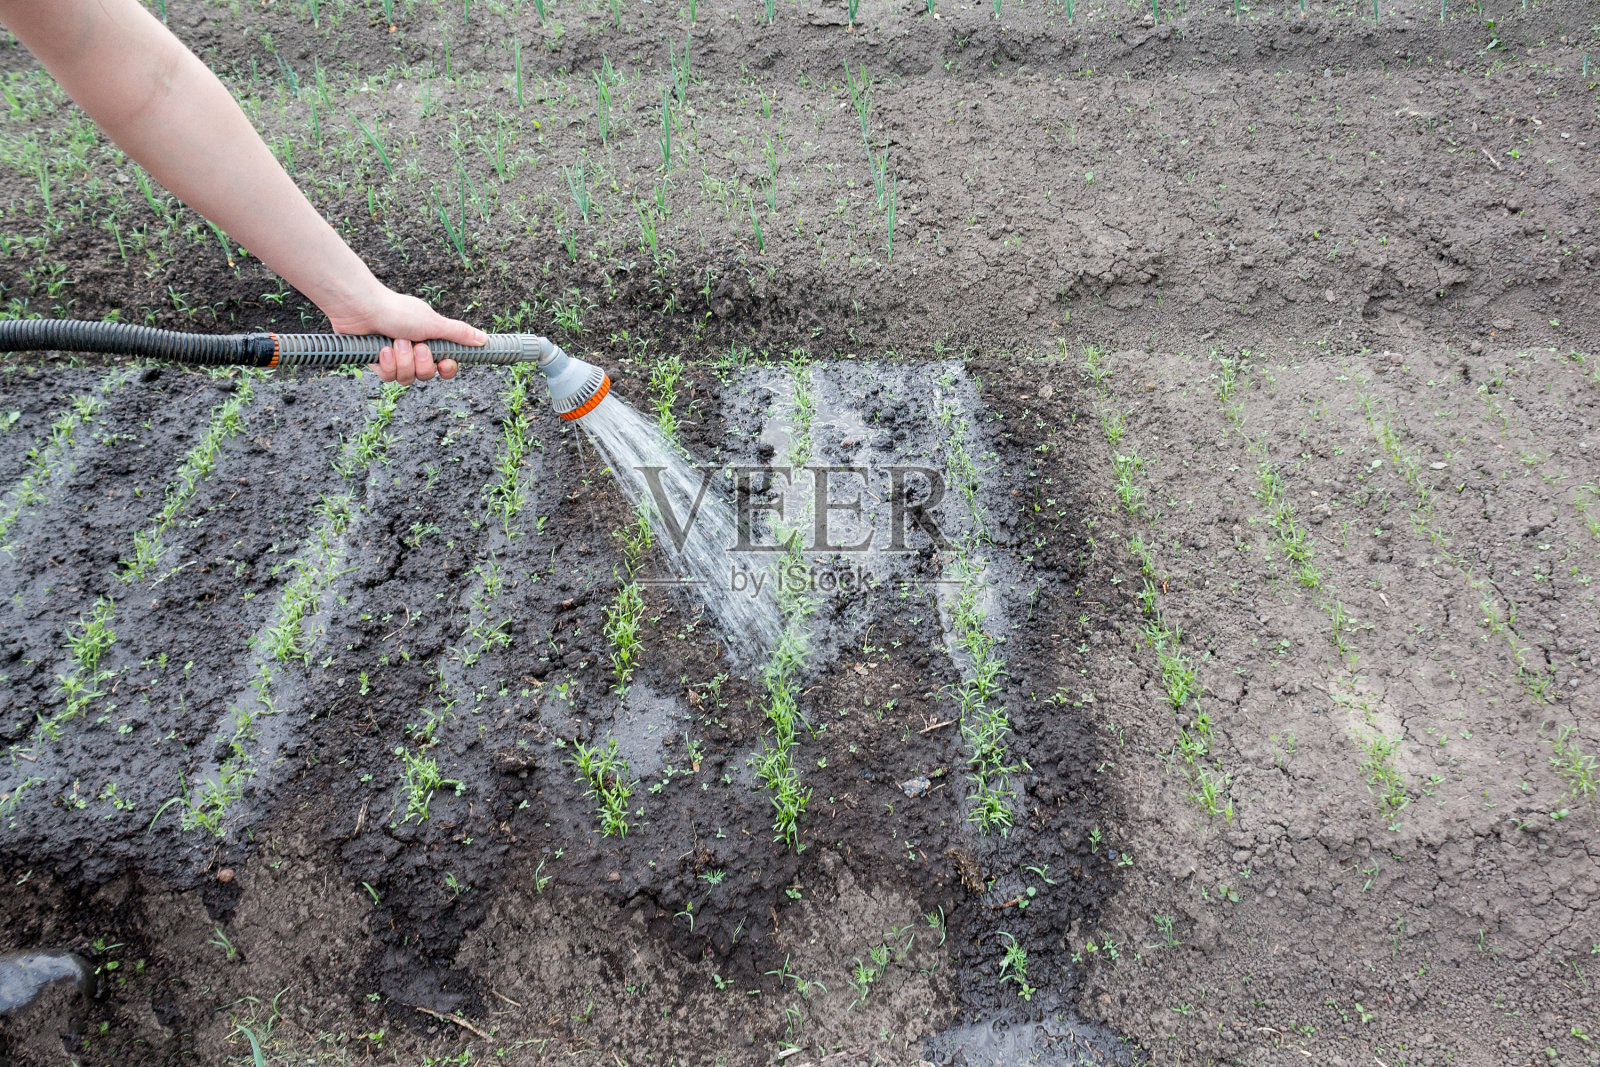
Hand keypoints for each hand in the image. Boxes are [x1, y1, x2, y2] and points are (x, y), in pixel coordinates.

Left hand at [321, 285, 486, 385]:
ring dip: (402, 360)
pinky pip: (387, 377)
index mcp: (429, 340)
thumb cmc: (397, 310)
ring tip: (394, 341)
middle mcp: (413, 351)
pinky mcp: (375, 363)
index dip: (446, 369)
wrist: (361, 307)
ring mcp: (394, 358)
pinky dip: (385, 363)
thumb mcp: (433, 323)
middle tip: (414, 345)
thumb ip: (458, 333)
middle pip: (426, 375)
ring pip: (406, 378)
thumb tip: (484, 339)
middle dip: (420, 362)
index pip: (445, 366)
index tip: (445, 362)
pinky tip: (380, 348)